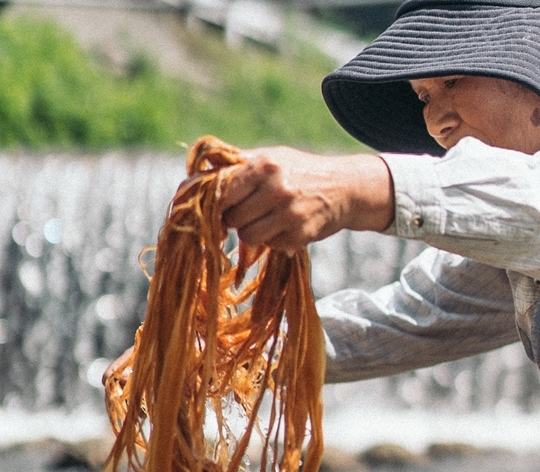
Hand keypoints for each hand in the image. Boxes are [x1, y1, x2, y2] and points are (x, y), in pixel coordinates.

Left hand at [218, 147, 393, 250]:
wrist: (345, 188)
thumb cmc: (300, 171)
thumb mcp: (271, 158)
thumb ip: (236, 164)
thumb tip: (195, 174)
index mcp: (264, 165)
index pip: (222, 192)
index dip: (216, 203)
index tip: (217, 207)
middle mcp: (277, 188)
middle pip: (232, 218)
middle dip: (234, 219)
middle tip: (246, 212)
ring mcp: (289, 214)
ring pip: (248, 236)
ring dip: (252, 231)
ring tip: (265, 219)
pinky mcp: (300, 235)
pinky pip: (270, 245)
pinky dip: (273, 239)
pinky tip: (286, 225)